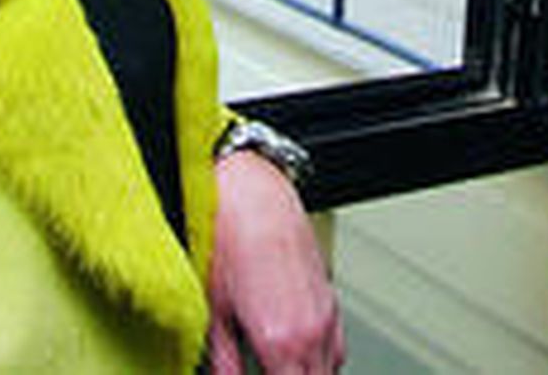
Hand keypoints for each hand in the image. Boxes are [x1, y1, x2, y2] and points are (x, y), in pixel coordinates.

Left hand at [208, 149, 344, 372]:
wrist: (253, 191)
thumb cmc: (230, 239)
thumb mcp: (213, 310)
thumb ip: (222, 360)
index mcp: (281, 342)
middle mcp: (311, 332)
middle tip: (260, 369)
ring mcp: (325, 313)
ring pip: (329, 370)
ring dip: (308, 374)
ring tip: (278, 366)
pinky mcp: (329, 296)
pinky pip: (334, 346)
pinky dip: (319, 359)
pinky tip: (295, 354)